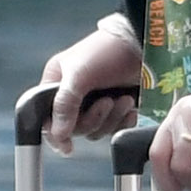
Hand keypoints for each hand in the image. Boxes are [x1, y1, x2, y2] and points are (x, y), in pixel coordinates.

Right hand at [39, 14, 143, 155]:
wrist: (143, 44)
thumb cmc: (107, 51)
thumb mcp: (80, 74)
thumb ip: (65, 104)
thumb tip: (58, 134)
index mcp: (56, 83)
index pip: (47, 117)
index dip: (55, 133)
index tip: (67, 146)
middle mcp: (73, 95)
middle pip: (73, 128)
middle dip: (93, 119)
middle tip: (107, 101)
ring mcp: (94, 102)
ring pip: (95, 130)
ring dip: (111, 118)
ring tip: (123, 99)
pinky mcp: (115, 108)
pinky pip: (113, 129)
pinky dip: (123, 122)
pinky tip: (131, 107)